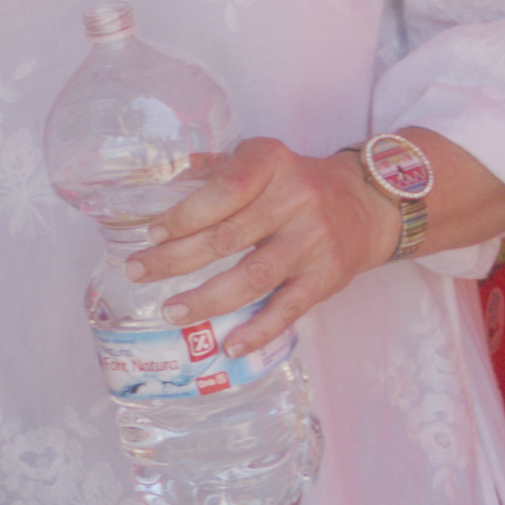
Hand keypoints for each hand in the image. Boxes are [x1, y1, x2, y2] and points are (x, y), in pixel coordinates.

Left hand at [138, 138, 403, 353]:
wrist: (366, 204)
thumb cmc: (298, 183)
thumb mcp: (262, 159)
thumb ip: (217, 168)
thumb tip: (165, 178)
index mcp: (273, 163)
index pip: (225, 189)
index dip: (185, 215)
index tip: (152, 235)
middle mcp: (297, 199)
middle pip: (229, 236)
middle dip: (177, 259)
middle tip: (138, 272)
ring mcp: (314, 241)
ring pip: (254, 277)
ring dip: (208, 299)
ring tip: (172, 311)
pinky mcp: (327, 277)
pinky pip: (288, 309)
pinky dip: (257, 331)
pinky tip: (229, 345)